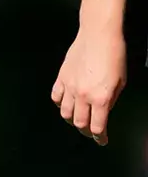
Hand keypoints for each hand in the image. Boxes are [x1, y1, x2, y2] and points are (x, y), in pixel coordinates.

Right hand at [53, 27, 127, 144]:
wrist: (98, 36)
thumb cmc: (114, 56)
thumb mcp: (121, 82)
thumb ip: (110, 100)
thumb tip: (103, 111)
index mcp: (100, 98)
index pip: (97, 126)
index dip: (99, 137)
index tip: (101, 140)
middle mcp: (83, 95)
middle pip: (79, 123)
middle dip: (85, 131)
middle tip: (90, 132)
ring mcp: (69, 87)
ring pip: (65, 113)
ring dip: (72, 119)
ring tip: (78, 119)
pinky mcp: (61, 78)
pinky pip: (56, 97)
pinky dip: (60, 104)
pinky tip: (66, 104)